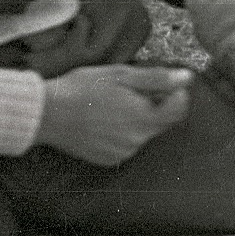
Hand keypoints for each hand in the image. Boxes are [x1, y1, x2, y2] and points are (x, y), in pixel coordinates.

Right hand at [37, 64, 191, 166]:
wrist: (46, 115)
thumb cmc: (82, 89)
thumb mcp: (121, 75)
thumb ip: (158, 78)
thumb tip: (187, 78)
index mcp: (144, 119)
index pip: (179, 110)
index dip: (175, 94)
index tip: (161, 84)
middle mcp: (137, 141)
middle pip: (160, 121)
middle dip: (152, 104)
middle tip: (127, 90)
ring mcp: (122, 153)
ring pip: (142, 133)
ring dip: (136, 118)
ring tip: (110, 104)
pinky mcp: (108, 160)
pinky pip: (126, 144)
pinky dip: (121, 132)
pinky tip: (102, 120)